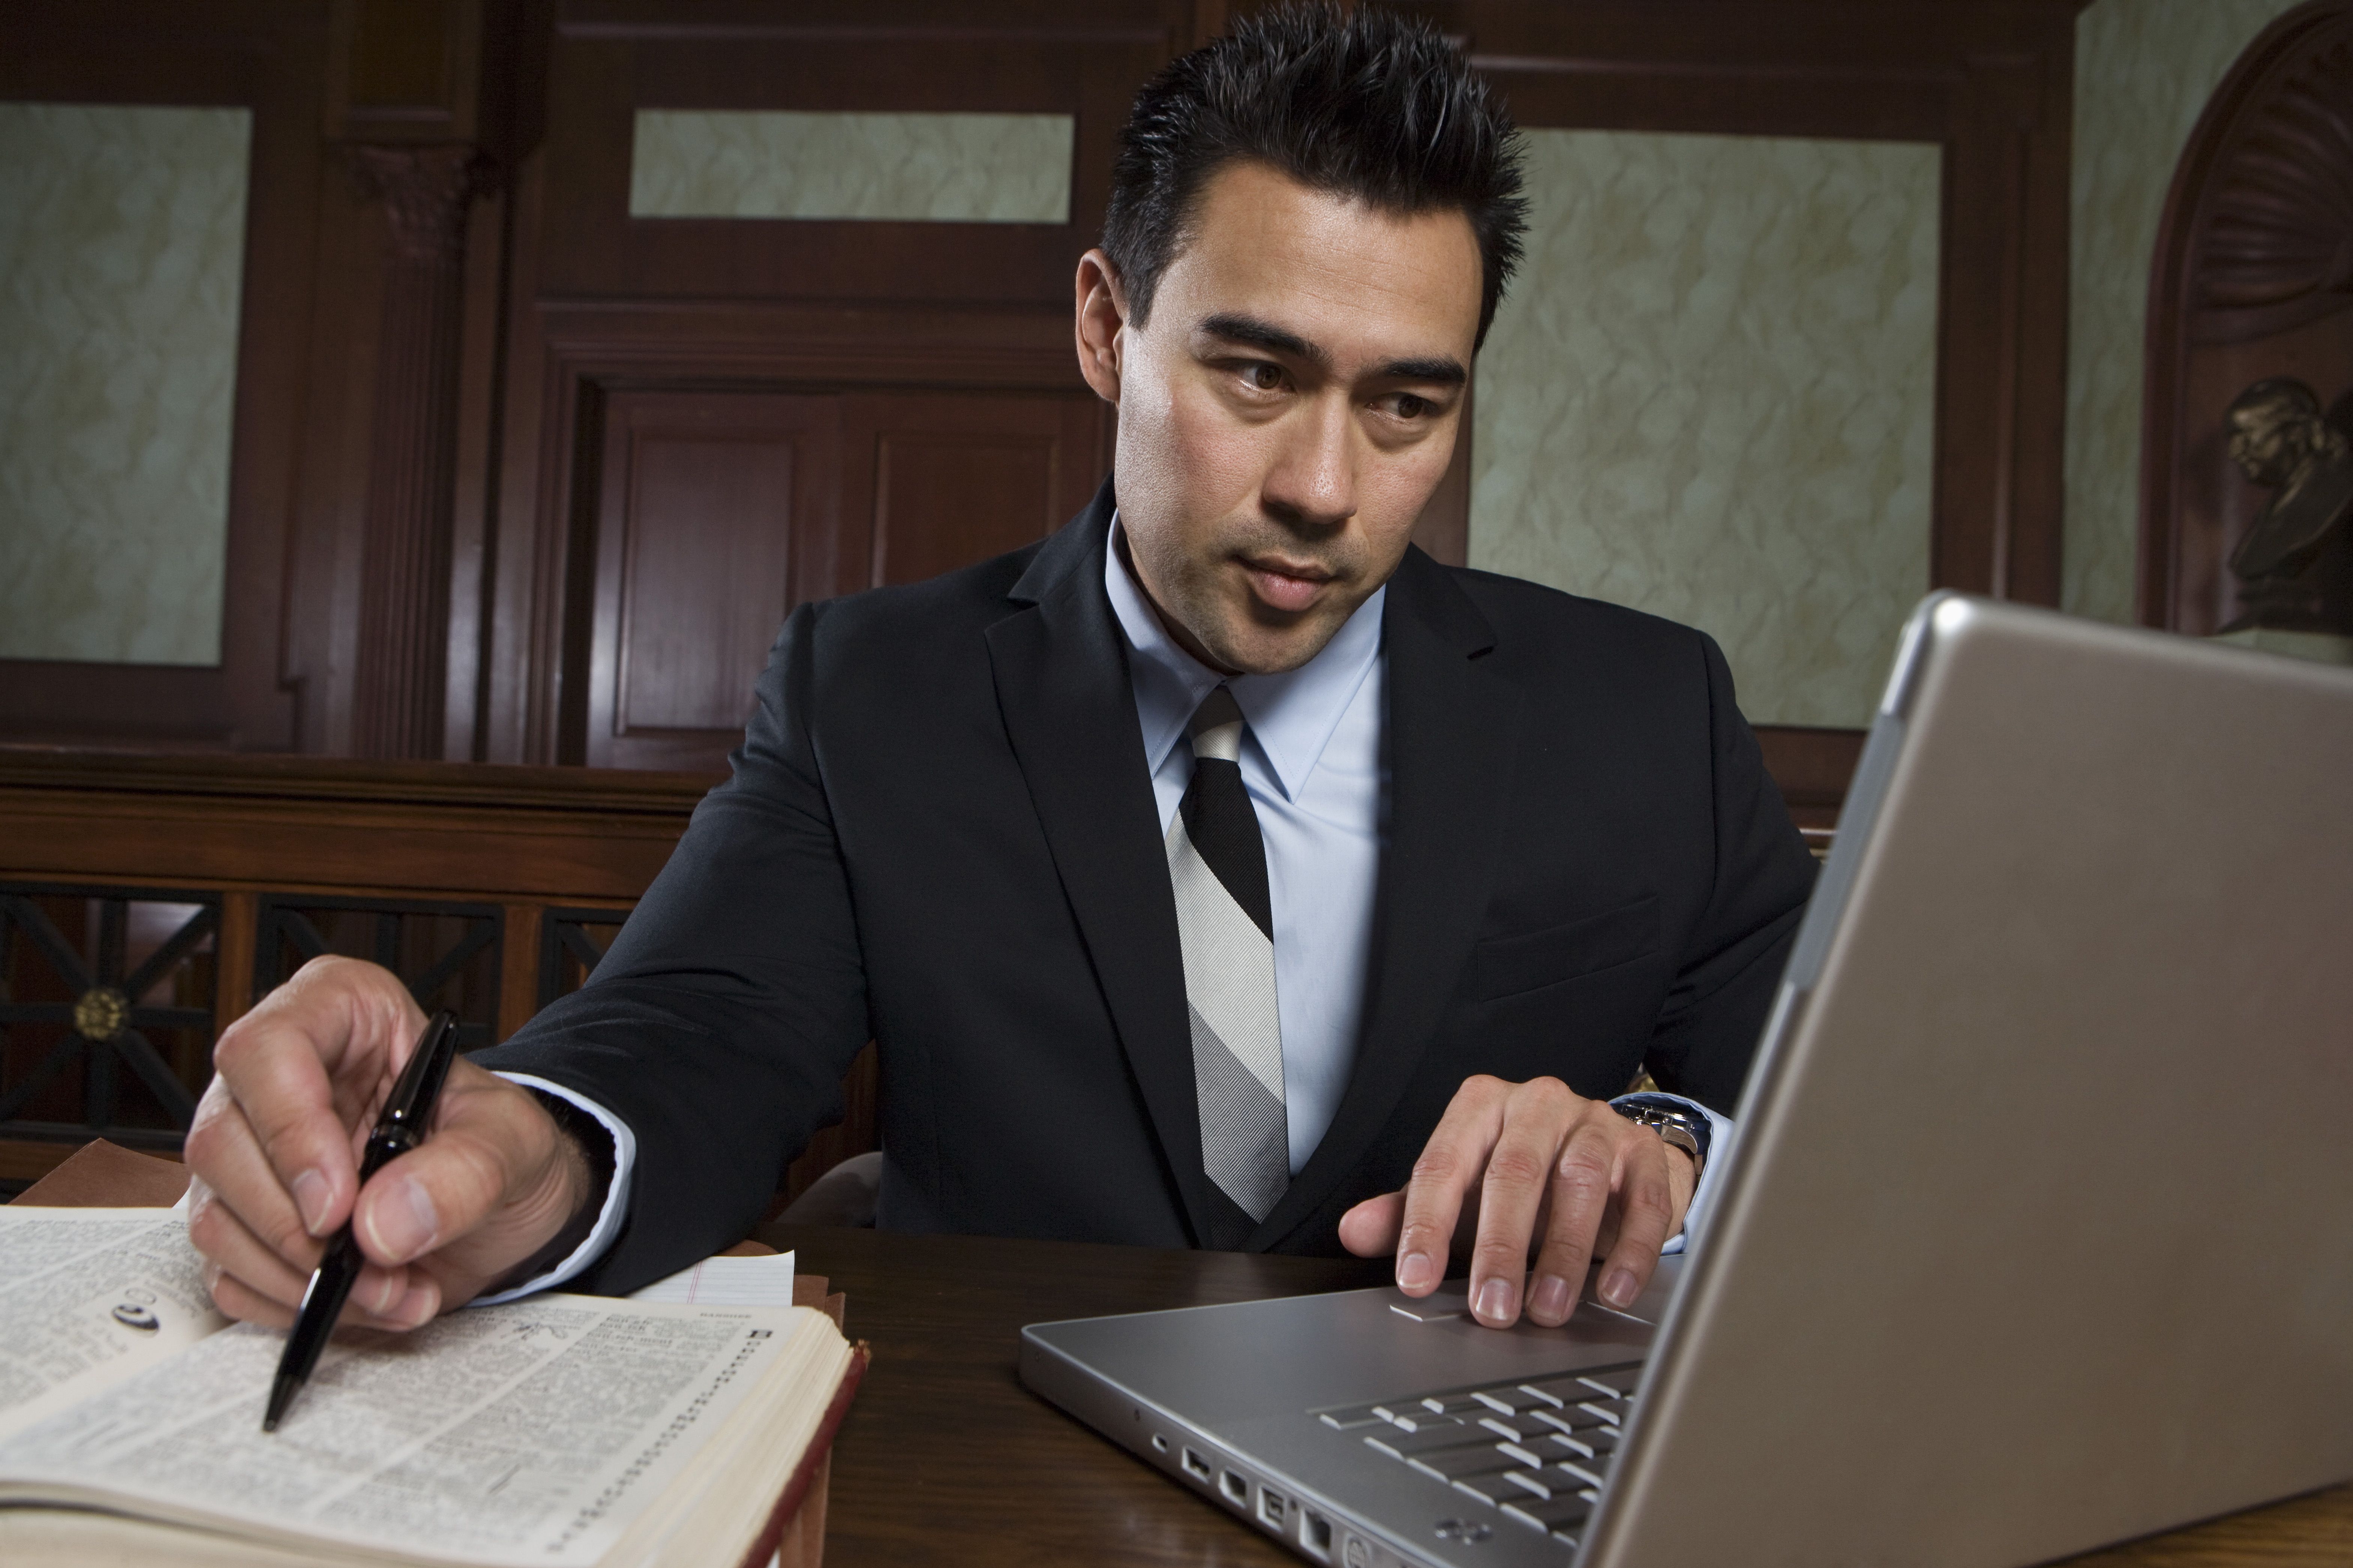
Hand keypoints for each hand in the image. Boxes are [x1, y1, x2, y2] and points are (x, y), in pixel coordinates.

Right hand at [184, 956, 593, 1329]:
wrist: (504, 1206)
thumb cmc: (501, 1147)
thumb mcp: (516, 1143)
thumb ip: (467, 1170)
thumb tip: (380, 1223)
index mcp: (338, 1012)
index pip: (268, 1048)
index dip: (290, 1129)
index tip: (337, 1206)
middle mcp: (273, 1076)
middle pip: (223, 1141)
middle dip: (300, 1228)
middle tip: (379, 1267)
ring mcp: (247, 1152)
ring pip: (216, 1216)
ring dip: (302, 1275)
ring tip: (395, 1291)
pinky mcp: (243, 1221)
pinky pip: (228, 1273)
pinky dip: (292, 1302)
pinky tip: (365, 1302)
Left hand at [1337, 1075, 1694, 1329]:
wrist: (1603, 1158)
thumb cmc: (1520, 1178)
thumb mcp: (1461, 1190)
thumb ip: (1407, 1212)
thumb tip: (1352, 1231)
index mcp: (1481, 1106)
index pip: (1444, 1163)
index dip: (1426, 1225)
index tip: (1416, 1280)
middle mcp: (1537, 1103)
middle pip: (1514, 1170)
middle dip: (1500, 1247)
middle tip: (1491, 1309)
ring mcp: (1595, 1122)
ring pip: (1580, 1180)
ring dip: (1563, 1253)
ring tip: (1547, 1309)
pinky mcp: (1643, 1152)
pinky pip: (1643, 1199)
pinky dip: (1631, 1250)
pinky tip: (1613, 1291)